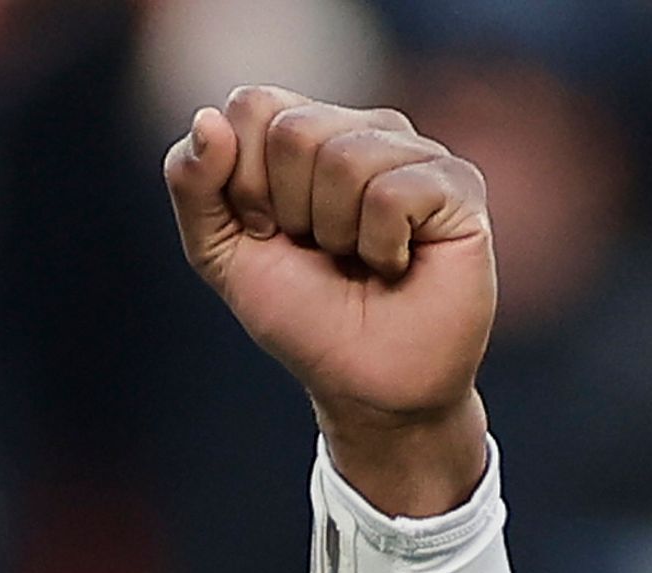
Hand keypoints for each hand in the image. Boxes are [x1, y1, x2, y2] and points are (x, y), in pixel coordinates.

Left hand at [164, 87, 495, 517]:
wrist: (367, 387)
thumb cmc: (304, 317)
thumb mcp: (222, 253)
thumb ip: (193, 184)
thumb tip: (209, 118)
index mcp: (307, 130)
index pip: (253, 105)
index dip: (244, 182)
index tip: (268, 232)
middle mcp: (364, 129)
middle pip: (294, 128)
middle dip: (290, 210)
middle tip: (320, 251)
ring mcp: (415, 151)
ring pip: (344, 158)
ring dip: (336, 233)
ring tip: (359, 260)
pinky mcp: (458, 185)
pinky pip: (392, 194)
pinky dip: (380, 247)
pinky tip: (397, 264)